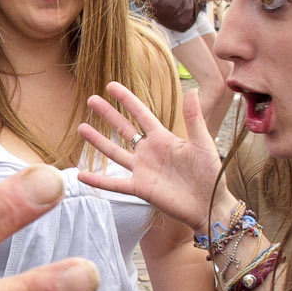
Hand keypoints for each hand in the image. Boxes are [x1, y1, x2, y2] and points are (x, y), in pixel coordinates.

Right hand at [78, 84, 221, 231]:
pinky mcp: (140, 188)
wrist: (209, 204)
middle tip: (91, 100)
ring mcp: (143, 170)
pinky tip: (80, 174)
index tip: (111, 86)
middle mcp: (149, 152)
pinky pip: (114, 184)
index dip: (126, 100)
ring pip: (114, 152)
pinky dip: (98, 180)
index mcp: (164, 138)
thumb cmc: (210, 174)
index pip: (141, 114)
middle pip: (123, 129)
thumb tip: (192, 90)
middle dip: (107, 114)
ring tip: (81, 128)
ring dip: (98, 141)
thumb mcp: (202, 143)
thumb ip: (193, 119)